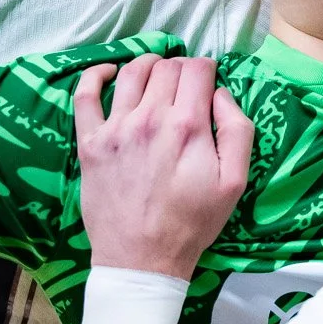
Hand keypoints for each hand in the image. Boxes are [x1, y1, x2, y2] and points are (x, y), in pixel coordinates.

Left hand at [72, 56, 253, 278]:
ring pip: (132, 73)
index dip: (207, 68)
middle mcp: (150, 119)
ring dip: (148, 65)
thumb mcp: (235, 181)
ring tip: (156, 74)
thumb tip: (221, 94)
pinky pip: (85, 95)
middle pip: (166, 67)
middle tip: (186, 85)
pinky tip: (110, 72)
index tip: (209, 81)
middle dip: (181, 67)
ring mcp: (115, 129)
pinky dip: (96, 74)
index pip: (197, 69)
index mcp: (188, 126)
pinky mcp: (90, 143)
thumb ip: (237, 130)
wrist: (142, 259)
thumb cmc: (192, 222)